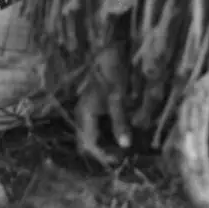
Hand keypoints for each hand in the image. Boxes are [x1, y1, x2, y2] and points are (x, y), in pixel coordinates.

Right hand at [75, 44, 130, 165]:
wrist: (110, 48)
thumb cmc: (111, 72)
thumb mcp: (117, 98)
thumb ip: (119, 122)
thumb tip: (125, 145)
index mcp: (84, 114)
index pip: (88, 145)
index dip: (102, 155)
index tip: (119, 159)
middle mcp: (84, 114)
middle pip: (89, 142)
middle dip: (105, 151)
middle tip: (123, 155)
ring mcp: (90, 109)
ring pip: (95, 134)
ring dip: (108, 142)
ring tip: (125, 145)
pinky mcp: (98, 105)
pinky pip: (101, 125)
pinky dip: (111, 131)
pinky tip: (124, 131)